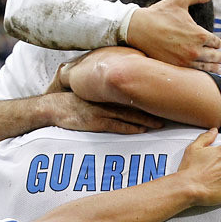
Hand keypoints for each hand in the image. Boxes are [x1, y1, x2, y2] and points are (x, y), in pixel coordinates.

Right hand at [45, 93, 163, 133]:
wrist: (52, 107)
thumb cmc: (70, 102)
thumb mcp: (89, 94)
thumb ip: (103, 95)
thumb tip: (119, 98)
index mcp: (105, 92)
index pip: (130, 92)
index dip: (146, 96)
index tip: (161, 98)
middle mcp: (105, 99)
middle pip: (134, 103)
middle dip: (151, 108)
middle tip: (168, 111)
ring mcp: (101, 110)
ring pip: (129, 115)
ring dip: (146, 119)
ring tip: (160, 123)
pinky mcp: (95, 122)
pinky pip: (116, 125)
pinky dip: (130, 128)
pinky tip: (142, 130)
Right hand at [126, 0, 220, 72]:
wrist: (139, 28)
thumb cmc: (159, 13)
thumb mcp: (179, 0)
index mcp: (199, 35)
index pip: (216, 42)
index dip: (217, 42)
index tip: (214, 43)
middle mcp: (195, 50)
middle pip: (215, 57)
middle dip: (220, 57)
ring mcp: (185, 61)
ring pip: (207, 69)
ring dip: (214, 68)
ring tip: (218, 69)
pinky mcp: (175, 68)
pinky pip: (194, 74)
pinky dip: (201, 75)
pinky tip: (202, 74)